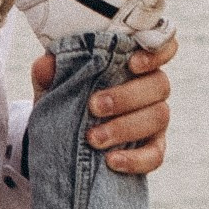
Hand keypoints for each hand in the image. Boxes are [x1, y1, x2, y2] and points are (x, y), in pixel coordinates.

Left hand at [29, 33, 176, 175]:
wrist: (59, 139)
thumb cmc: (64, 100)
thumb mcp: (50, 85)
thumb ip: (48, 72)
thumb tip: (47, 64)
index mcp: (132, 64)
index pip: (160, 47)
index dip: (156, 52)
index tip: (133, 63)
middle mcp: (150, 88)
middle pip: (159, 84)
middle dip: (126, 96)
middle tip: (94, 107)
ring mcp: (154, 119)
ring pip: (158, 117)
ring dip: (125, 127)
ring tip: (93, 138)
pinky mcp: (153, 149)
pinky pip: (155, 155)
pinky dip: (135, 159)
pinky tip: (111, 161)